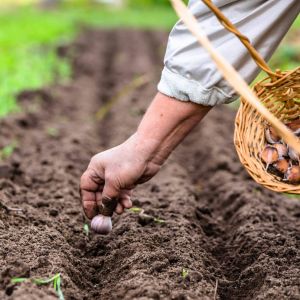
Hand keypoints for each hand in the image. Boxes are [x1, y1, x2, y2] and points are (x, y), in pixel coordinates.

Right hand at [80, 92, 209, 218]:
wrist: (149, 153)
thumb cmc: (128, 163)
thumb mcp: (114, 182)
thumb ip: (107, 198)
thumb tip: (104, 212)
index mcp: (95, 169)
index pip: (86, 188)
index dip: (87, 202)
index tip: (91, 216)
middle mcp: (103, 173)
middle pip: (98, 194)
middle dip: (103, 206)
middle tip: (107, 217)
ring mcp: (116, 177)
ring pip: (111, 196)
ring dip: (115, 205)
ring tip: (121, 210)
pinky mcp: (127, 181)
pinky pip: (121, 194)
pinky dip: (123, 200)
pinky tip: (128, 205)